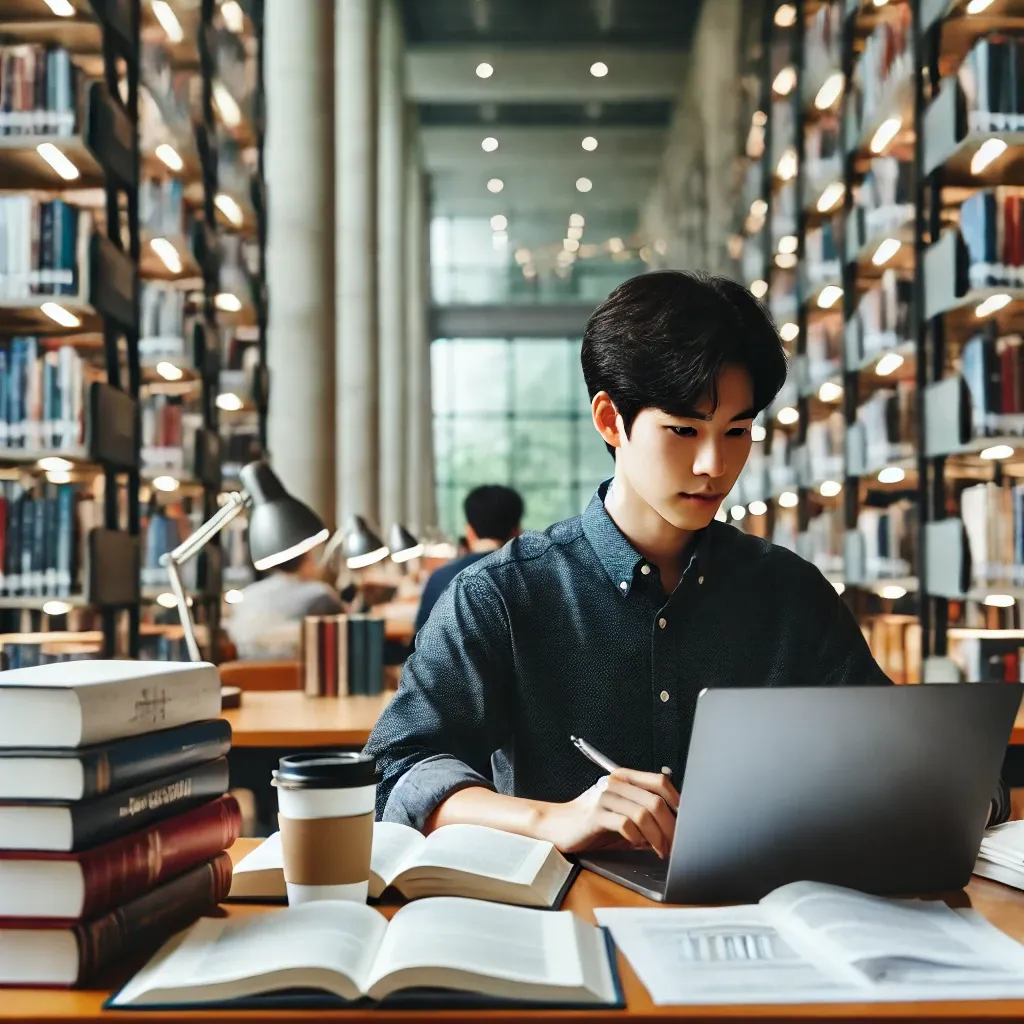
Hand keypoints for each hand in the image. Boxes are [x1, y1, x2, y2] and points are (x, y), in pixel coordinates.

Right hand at [537, 769, 679, 858]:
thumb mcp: (622, 811)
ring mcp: (604, 797)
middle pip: (655, 801)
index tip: (686, 820)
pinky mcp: (595, 815)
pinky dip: (637, 838)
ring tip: (660, 850)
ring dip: (656, 837)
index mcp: (624, 777)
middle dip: (670, 827)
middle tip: (675, 844)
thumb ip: (643, 810)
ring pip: (643, 814)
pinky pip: (626, 825)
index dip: (677, 801)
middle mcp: (615, 783)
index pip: (659, 782)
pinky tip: (638, 845)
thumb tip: (676, 822)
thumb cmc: (594, 821)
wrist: (559, 825)